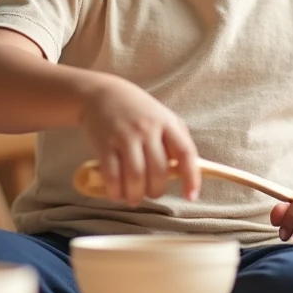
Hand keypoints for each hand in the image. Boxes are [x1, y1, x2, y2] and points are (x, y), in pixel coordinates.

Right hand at [80, 77, 200, 205]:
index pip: (185, 152)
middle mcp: (147, 129)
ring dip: (136, 195)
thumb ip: (176, 140)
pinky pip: (112, 175)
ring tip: (134, 198)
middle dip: (156, 191)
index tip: (190, 196)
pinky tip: (116, 193)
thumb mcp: (162, 116)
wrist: (101, 93)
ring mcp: (125, 136)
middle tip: (152, 193)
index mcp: (166, 123)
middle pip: (158, 171)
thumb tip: (188, 171)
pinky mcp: (104, 144)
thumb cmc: (137, 109)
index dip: (191, 177)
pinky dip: (115, 191)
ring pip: (136, 176)